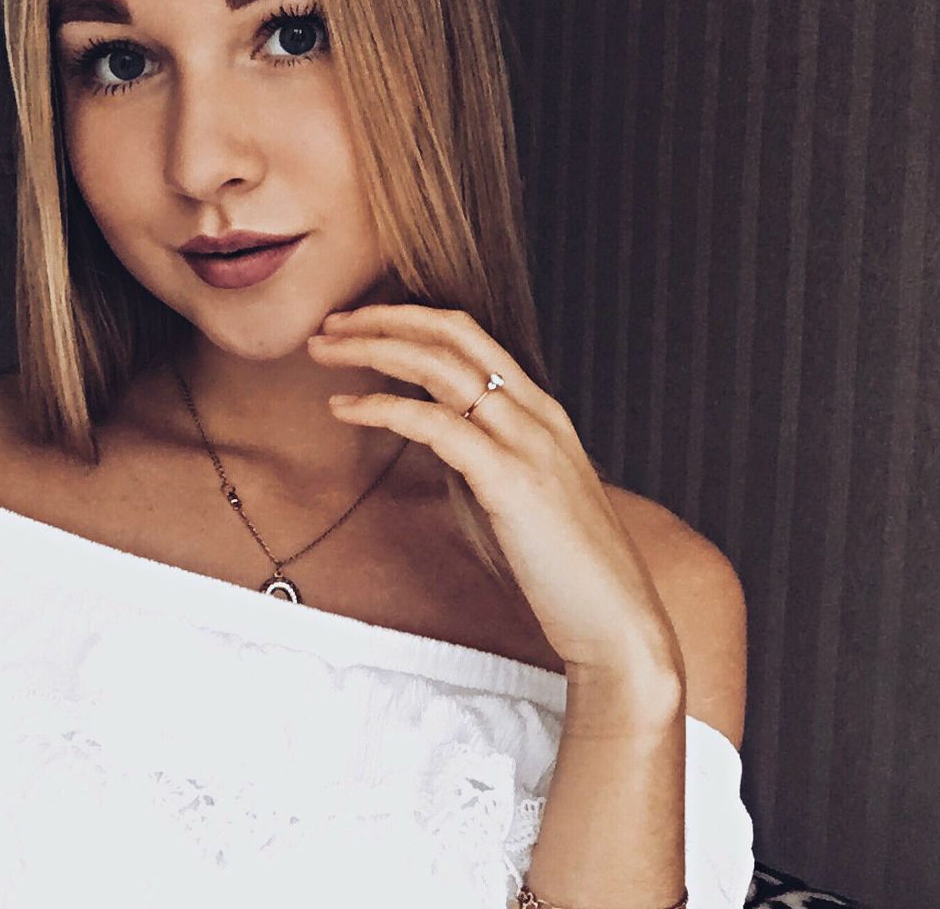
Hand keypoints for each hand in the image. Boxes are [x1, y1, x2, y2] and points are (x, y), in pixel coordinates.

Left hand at [307, 304, 682, 683]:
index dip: (409, 319)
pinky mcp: (510, 478)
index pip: (471, 335)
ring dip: (372, 349)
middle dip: (384, 318)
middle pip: (453, 332)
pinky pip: (434, 422)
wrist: (616, 620)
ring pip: (440, 365)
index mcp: (541, 411)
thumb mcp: (522, 494)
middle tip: (329, 325)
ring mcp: (527, 441)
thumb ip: (484, 457)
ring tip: (323, 351)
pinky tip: (344, 408)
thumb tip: (435, 439)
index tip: (358, 324)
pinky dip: (381, 407)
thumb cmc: (565, 569)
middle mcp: (537, 413)